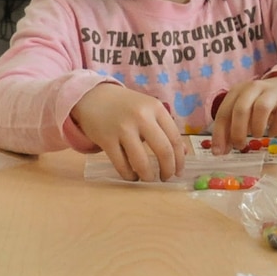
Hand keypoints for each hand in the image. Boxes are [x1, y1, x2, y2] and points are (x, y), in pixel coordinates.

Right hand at [70, 83, 185, 181]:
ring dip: (148, 176)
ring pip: (141, 161)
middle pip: (163, 150)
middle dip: (168, 170)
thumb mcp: (148, 110)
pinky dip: (129, 175)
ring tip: (148, 178)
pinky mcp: (106, 139)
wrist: (93, 96)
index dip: (180, 160)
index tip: (178, 172)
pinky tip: (132, 176)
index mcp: (156, 108)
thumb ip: (166, 129)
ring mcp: (122, 128)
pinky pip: (121, 164)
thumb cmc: (125, 106)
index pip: (175, 139)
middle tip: (166, 178)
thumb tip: (184, 153)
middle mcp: (141, 116)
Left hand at [212, 77, 276, 149]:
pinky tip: (273, 132)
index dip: (219, 134)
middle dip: (237, 132)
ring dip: (257, 127)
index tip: (219, 152)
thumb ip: (231, 128)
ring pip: (261, 108)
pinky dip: (276, 129)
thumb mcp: (243, 111)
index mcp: (237, 91)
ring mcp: (272, 93)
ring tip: (257, 135)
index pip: (224, 112)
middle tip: (239, 145)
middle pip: (241, 109)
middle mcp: (253, 89)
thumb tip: (221, 150)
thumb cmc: (260, 103)